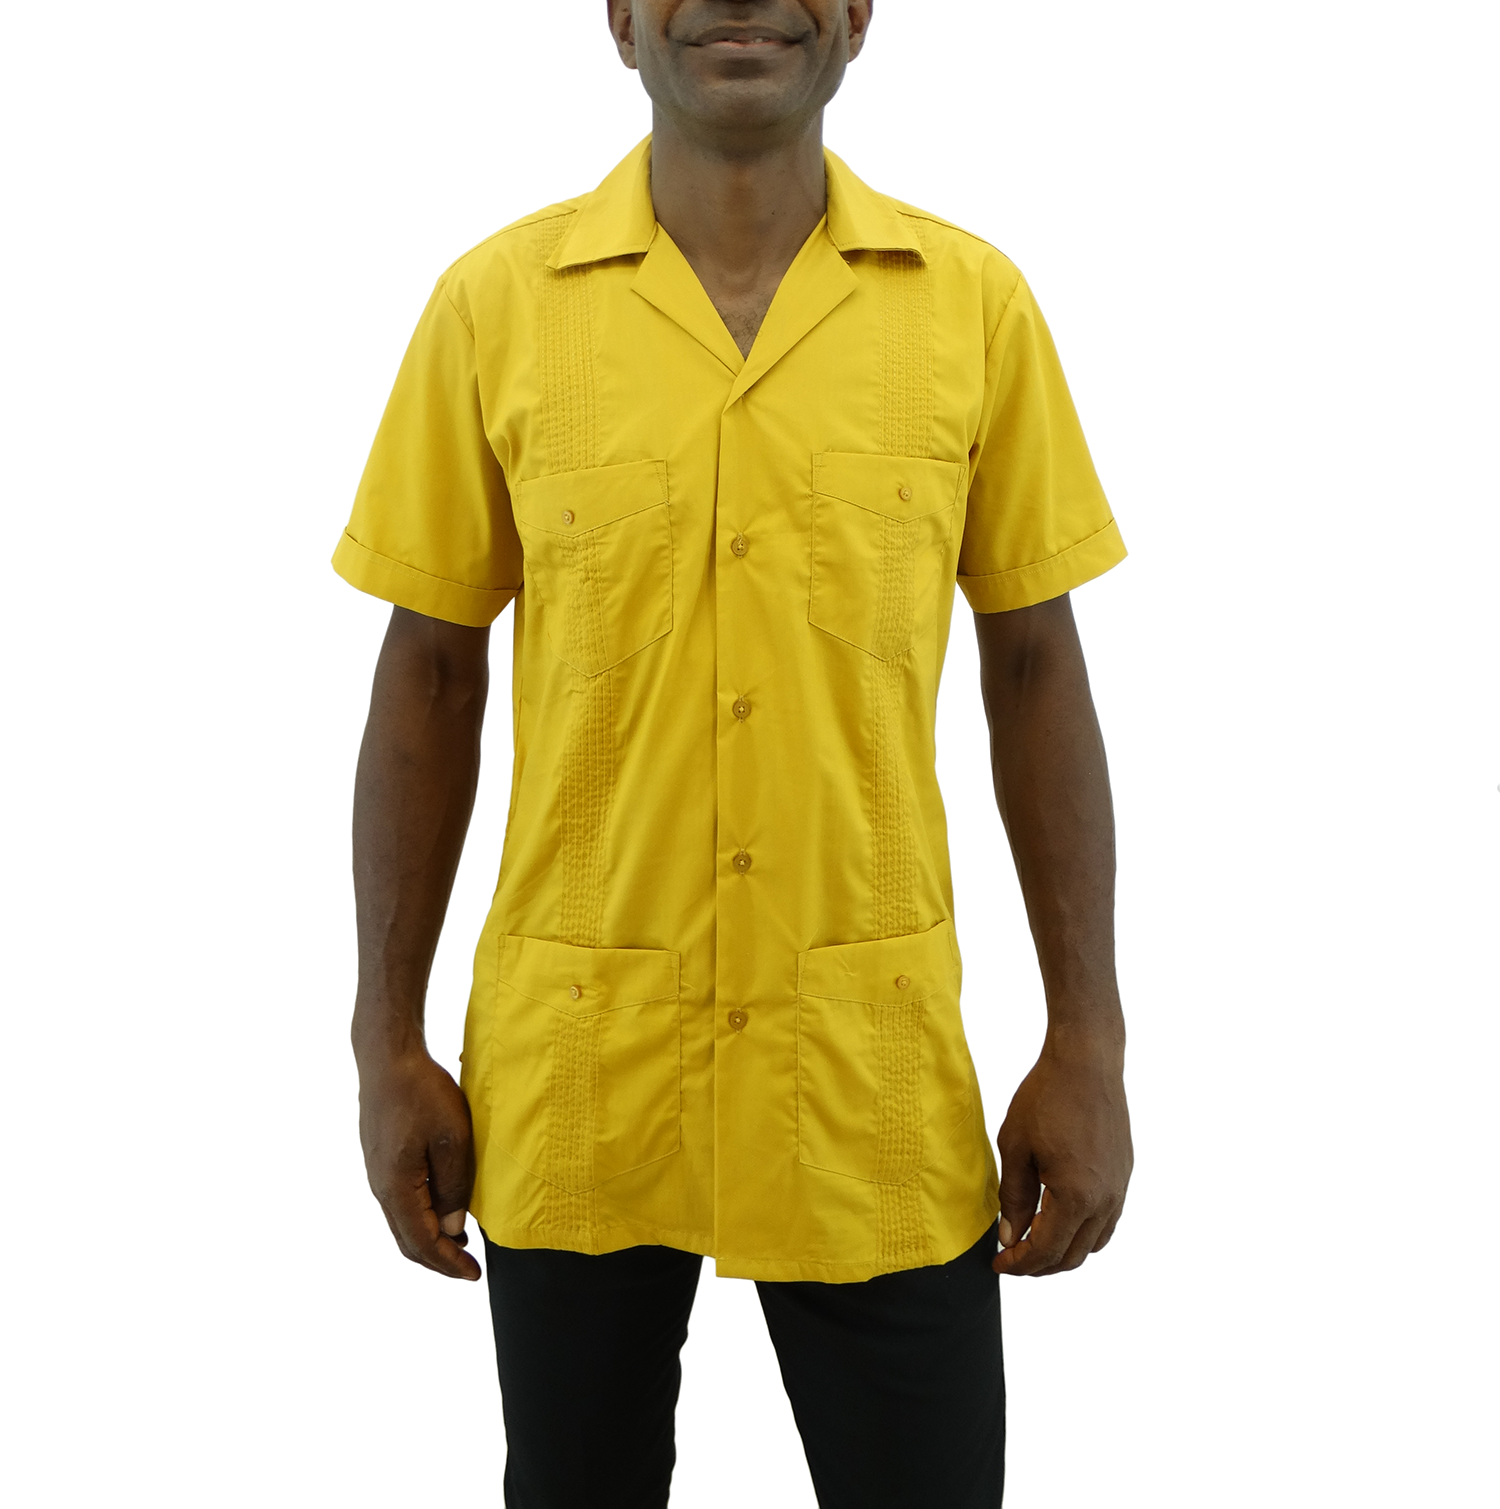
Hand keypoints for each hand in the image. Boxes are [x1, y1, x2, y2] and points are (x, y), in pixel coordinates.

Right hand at [357, 1049, 480, 1280]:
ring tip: (461, 1240)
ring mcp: (377, 1174)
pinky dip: (421, 1216)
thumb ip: (453, 1188)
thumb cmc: (422, 1093)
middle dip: (438, 1258)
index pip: (422, 1243)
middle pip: (407, 1240)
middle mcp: (380, 1187)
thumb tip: (453, 1228)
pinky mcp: (381, 1160)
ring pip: (402, 1222)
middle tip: (468, 1266)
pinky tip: (443, 1207)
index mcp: (396, 1188)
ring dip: (430, 1237)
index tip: (474, 1274)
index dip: (448, 1263)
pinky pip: (400, 1202)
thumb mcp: (452, 1140)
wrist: (388, 1058)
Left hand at [993, 1034, 1131, 1276]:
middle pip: (1073, 1255)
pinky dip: (1083, 1232)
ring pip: (1094, 1243)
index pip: (1047, 1250)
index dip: (1020, 1263)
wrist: (1086, 1062)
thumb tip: (1010, 1236)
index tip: (998, 1263)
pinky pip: (1107, 1221)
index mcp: (1076, 1196)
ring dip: (1063, 1251)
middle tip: (1011, 1257)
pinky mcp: (1124, 1174)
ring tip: (1033, 1242)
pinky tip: (1060, 1220)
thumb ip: (1013, 1197)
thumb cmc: (1046, 1097)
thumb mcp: (1016, 1147)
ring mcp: (1119, 1188)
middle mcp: (1105, 1199)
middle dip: (1039, 1264)